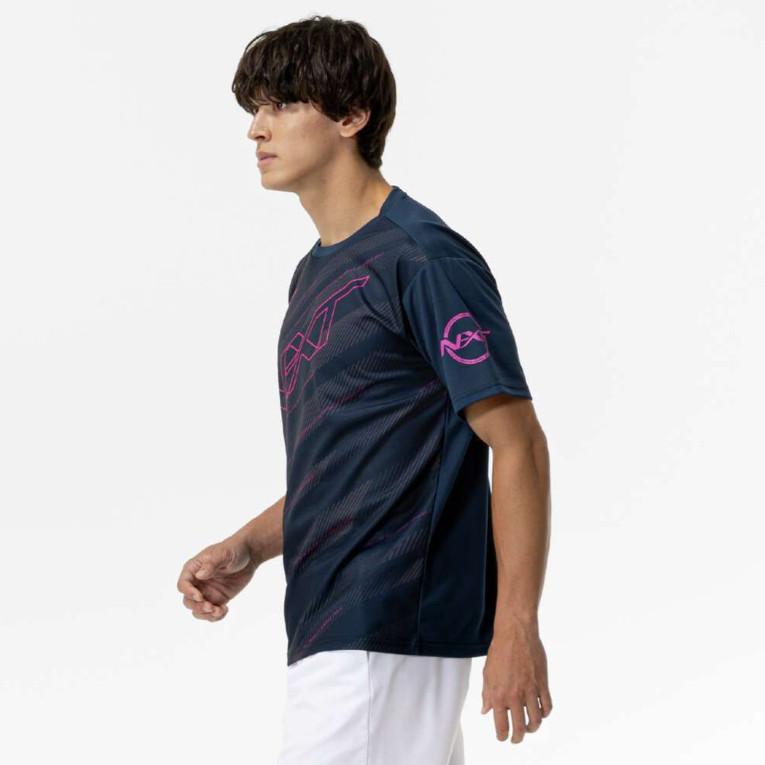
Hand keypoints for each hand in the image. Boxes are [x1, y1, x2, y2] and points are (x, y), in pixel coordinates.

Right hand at [176, 535, 258, 620]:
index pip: (183, 584)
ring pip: (197, 610)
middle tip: (211, 607)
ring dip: (206, 615)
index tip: (200, 596)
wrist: (249, 554)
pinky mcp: (217, 599)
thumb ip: (211, 563)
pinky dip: (215, 616)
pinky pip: (211, 613)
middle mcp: (197, 582)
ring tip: (220, 611)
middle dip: (198, 607)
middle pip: (188, 601)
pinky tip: (225, 610)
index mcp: (193, 569)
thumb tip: (199, 575)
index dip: (188, 593)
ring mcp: (207, 592)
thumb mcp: (223, 553)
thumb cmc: (233, 549)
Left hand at [480, 620, 552, 742]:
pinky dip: (544, 714)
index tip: (503, 738)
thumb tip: (486, 711)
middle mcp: (515, 696)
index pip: (501, 725)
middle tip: (517, 738)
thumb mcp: (487, 673)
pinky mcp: (542, 683)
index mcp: (498, 694)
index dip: (502, 736)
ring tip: (529, 727)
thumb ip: (487, 694)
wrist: (515, 633)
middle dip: (518, 737)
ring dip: (533, 728)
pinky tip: (540, 713)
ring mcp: (530, 690)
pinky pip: (547, 706)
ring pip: (536, 720)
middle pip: (520, 728)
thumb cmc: (499, 650)